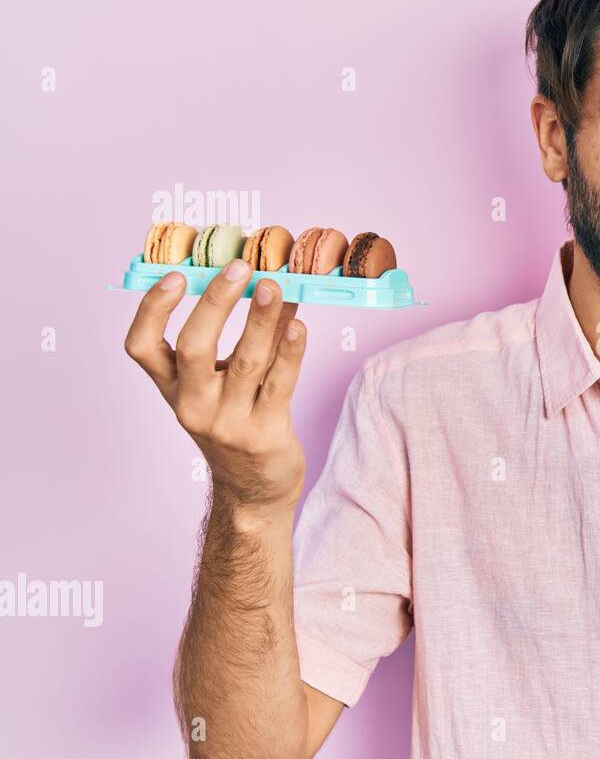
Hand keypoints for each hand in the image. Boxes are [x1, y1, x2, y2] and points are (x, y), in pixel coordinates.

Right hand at [124, 259, 308, 514]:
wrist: (254, 489)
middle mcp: (193, 404)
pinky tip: (299, 326)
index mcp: (172, 388)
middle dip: (216, 303)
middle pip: (194, 347)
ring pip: (245, 362)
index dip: (152, 309)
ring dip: (261, 320)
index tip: (175, 276)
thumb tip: (269, 282)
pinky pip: (280, 384)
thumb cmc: (237, 423)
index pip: (142, 347)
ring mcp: (227, 422)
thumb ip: (243, 337)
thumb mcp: (223, 384)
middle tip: (239, 268)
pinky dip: (290, 352)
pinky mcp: (264, 433)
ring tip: (275, 286)